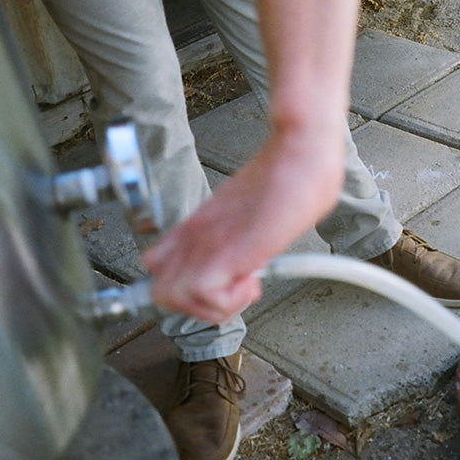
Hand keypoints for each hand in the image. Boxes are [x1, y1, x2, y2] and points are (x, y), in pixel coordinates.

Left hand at [142, 122, 345, 322]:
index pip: (157, 265)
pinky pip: (202, 296)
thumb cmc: (290, 176)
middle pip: (160, 290)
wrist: (301, 154)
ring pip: (172, 298)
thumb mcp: (253, 209)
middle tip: (232, 289)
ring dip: (214, 306)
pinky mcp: (226, 250)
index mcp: (199, 224)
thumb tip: (253, 255)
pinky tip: (252, 281)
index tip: (222, 281)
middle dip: (197, 305)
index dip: (187, 286)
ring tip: (245, 285)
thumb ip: (242, 232)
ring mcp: (207, 242)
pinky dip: (230, 302)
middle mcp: (196, 234)